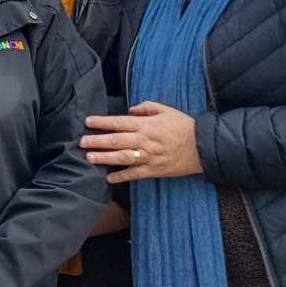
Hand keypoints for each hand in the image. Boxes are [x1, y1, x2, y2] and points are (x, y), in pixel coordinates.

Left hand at [81, 101, 203, 183]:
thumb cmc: (184, 126)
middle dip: (97, 141)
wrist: (204, 147)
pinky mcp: (155, 170)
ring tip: (89, 157)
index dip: (102, 122)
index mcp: (147, 125)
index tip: (88, 122)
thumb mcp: (167, 110)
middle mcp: (146, 141)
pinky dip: (122, 177)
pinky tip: (109, 178)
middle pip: (117, 140)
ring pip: (122, 157)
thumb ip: (147, 107)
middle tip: (81, 142)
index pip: (120, 122)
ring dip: (104, 158)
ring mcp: (150, 157)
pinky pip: (135, 174)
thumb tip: (130, 110)